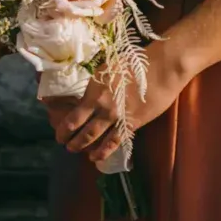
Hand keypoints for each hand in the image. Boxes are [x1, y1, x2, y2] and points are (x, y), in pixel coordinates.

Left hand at [44, 56, 190, 162]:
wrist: (161, 69)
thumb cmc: (135, 63)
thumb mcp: (107, 69)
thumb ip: (96, 86)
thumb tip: (87, 98)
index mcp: (94, 91)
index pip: (74, 115)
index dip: (64, 128)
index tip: (59, 133)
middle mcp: (101, 106)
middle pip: (81, 129)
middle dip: (70, 140)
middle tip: (64, 145)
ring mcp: (116, 117)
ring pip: (95, 137)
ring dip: (83, 146)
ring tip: (76, 151)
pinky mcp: (131, 124)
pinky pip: (114, 142)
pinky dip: (104, 151)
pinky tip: (97, 157)